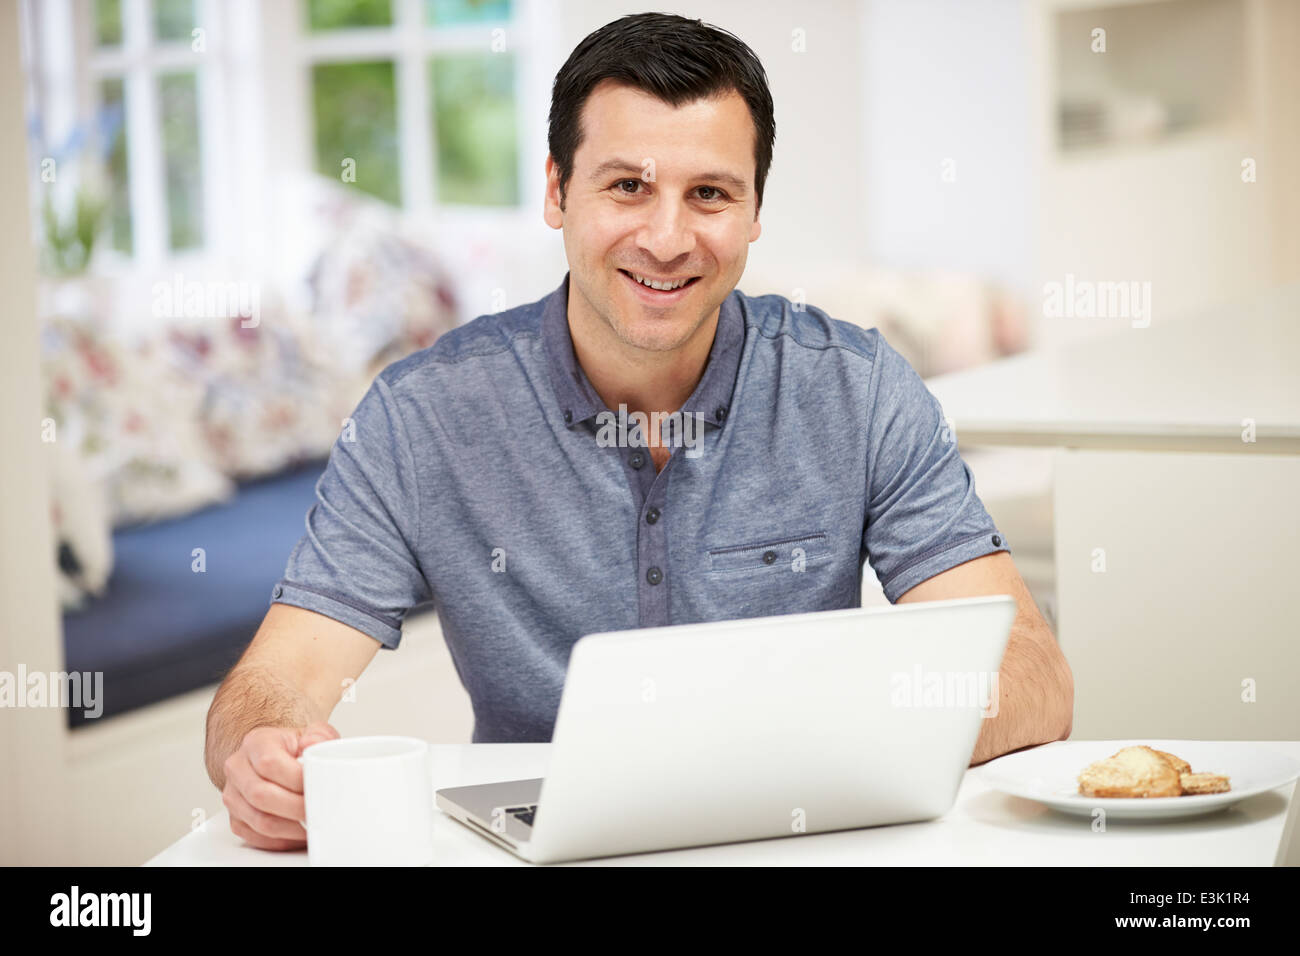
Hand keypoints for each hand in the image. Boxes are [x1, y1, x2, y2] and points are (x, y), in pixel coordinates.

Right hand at [222, 721, 338, 849]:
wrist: (277, 758)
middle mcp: (238, 768)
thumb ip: (319, 736)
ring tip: (312, 823)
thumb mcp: (312, 733)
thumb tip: (312, 744)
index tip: (318, 786)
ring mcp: (233, 795)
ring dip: (291, 827)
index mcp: (256, 743)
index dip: (296, 780)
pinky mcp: (236, 818)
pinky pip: (256, 836)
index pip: (270, 764)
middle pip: (261, 796)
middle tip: (319, 810)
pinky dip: (282, 839)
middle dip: (296, 808)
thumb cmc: (295, 749)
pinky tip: (299, 832)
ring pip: (259, 821)